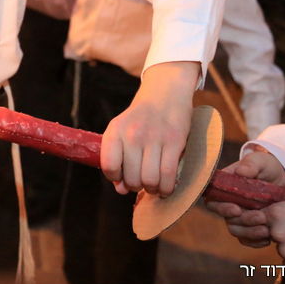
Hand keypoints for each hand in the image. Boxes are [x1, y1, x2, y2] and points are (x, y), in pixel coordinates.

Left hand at [101, 61, 197, 195]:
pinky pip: (169, 175)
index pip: (109, 166)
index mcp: (115, 131)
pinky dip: (167, 188)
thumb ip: (117, 159)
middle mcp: (132, 135)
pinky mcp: (175, 142)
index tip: (122, 177)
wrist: (164, 94)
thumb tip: (120, 190)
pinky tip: (166, 188)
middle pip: (132, 178)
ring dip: (152, 189)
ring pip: (150, 179)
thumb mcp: (121, 131)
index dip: (115, 178)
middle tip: (142, 182)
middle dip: (137, 186)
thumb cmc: (139, 118)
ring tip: (154, 185)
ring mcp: (154, 138)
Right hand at [204, 148, 284, 247]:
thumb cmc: (265, 167)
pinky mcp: (250, 228)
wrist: (283, 181)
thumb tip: (241, 171)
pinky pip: (248, 240)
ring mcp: (238, 217)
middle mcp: (227, 203)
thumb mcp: (260, 161)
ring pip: (236, 231)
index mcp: (223, 187)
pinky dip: (257, 241)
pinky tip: (268, 238)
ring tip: (267, 230)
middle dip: (243, 221)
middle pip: (227, 218)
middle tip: (260, 218)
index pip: (213, 200)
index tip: (237, 209)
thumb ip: (251, 165)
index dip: (221, 208)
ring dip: (250, 233)